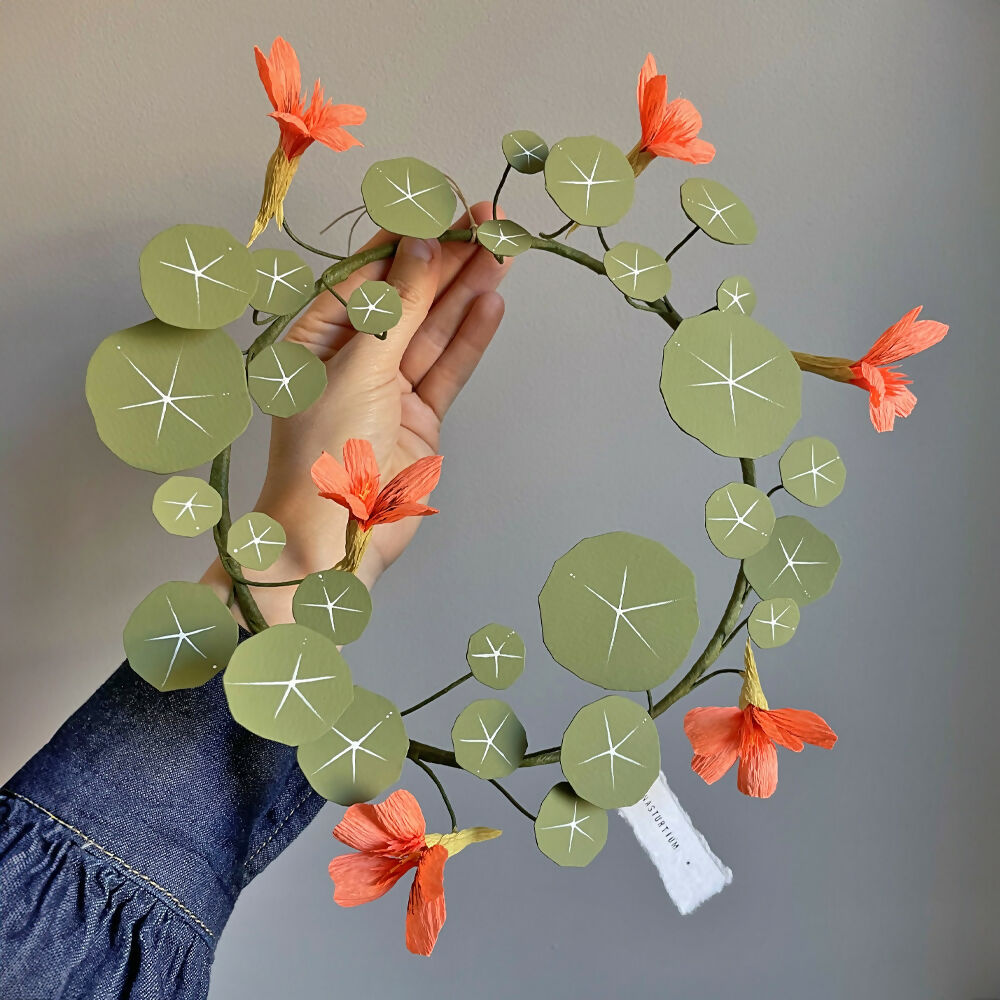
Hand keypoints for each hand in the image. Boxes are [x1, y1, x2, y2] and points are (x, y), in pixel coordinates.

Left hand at [202, 202, 509, 624]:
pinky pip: (448, 368)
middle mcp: (352, 356)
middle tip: (491, 222)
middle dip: (449, 260)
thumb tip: (422, 246)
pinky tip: (492, 301)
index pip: (367, 275)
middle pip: (409, 298)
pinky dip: (470, 337)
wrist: (339, 533)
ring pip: (434, 329)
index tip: (446, 208)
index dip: (409, 241)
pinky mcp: (420, 416)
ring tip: (505, 250)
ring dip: (468, 291)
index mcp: (315, 336)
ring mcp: (389, 387)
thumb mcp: (358, 364)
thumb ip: (398, 307)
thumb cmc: (326, 447)